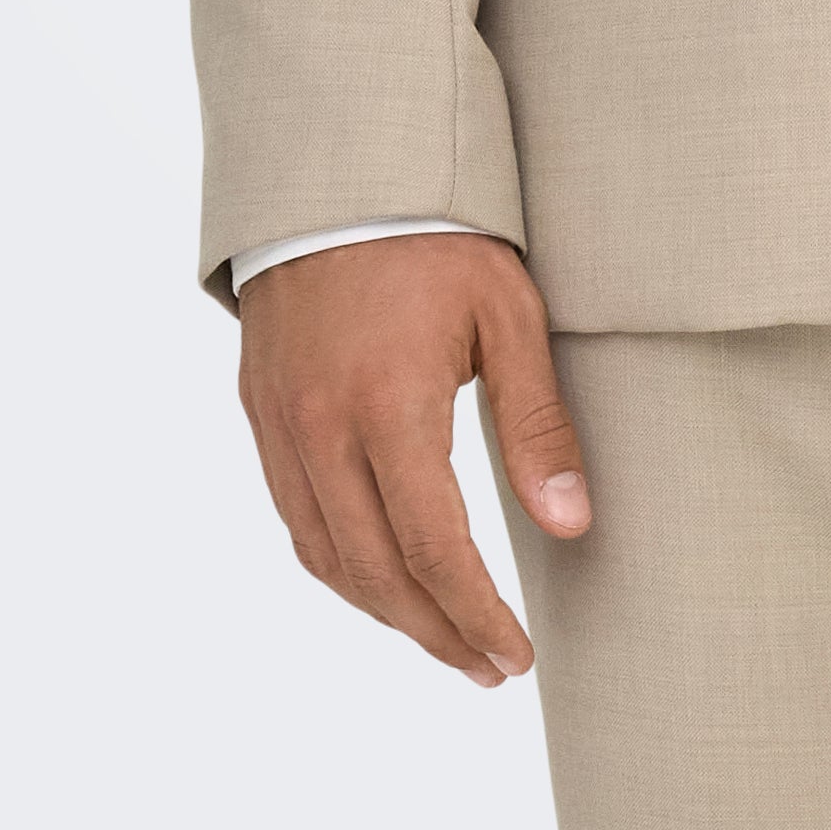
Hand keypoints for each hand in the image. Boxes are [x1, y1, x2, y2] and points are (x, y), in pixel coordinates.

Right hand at [237, 233, 591, 685]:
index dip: (473, 615)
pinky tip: (380, 576)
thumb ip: (536, 425)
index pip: (431, 549)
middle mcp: (320, 426)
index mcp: (388, 405)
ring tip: (444, 637)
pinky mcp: (259, 408)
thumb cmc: (440, 231)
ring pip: (323, 555)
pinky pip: (294, 514)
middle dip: (434, 632)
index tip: (514, 657)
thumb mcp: (508, 314)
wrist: (340, 162)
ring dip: (383, 611)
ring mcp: (279, 421)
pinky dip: (338, 563)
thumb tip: (571, 524)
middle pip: (373, 571)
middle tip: (489, 667)